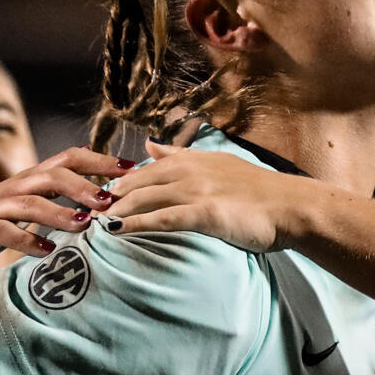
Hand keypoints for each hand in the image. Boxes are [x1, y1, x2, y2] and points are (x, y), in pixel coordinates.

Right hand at [0, 147, 131, 279]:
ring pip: (31, 202)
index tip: (132, 168)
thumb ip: (51, 203)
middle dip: (84, 185)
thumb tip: (93, 199)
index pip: (67, 158)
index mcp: (27, 181)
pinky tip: (48, 252)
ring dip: (60, 213)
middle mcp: (12, 187)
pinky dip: (28, 241)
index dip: (99, 160)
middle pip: (52, 174)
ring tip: (85, 225)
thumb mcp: (21, 214)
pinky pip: (5, 232)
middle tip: (111, 199)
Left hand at [103, 141, 311, 252]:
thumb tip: (150, 144)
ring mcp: (196, 191)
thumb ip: (181, 155)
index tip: (97, 193)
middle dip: (108, 196)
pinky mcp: (204, 213)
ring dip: (114, 210)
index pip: (145, 168)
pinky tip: (115, 230)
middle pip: (137, 182)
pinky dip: (135, 223)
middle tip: (83, 210)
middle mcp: (190, 171)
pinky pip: (161, 218)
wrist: (291, 207)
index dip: (118, 181)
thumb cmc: (259, 192)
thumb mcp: (218, 164)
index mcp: (193, 159)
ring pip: (144, 198)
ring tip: (90, 222)